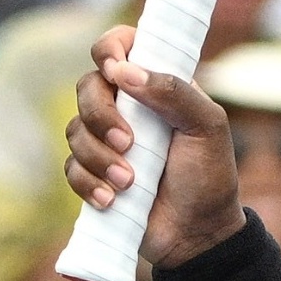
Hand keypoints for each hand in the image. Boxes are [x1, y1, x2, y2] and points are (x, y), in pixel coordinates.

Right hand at [66, 28, 244, 269]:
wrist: (199, 234)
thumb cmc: (210, 176)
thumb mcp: (208, 128)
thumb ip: (174, 92)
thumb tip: (124, 73)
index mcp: (154, 86)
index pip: (119, 47)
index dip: (110, 49)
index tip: (116, 70)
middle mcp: (126, 107)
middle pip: (87, 87)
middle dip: (100, 115)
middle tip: (128, 144)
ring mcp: (106, 141)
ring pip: (74, 129)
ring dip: (99, 157)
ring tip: (130, 183)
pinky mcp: (94, 174)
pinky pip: (71, 167)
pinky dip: (88, 182)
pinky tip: (112, 199)